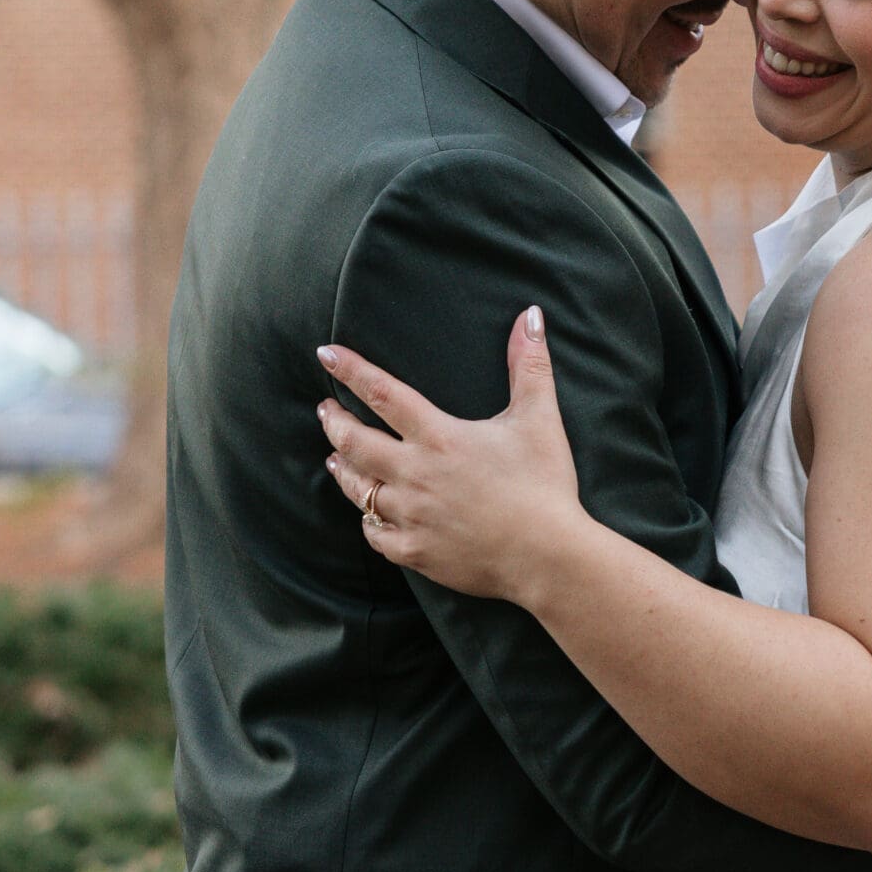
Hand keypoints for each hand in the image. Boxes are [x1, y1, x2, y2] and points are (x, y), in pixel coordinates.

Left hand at [317, 307, 594, 605]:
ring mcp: (411, 516)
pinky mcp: (415, 551)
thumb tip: (531, 314)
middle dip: (333, 422)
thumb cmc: (544, 486)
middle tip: (325, 410)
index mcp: (439, 437)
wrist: (547, 557)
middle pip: (355, 442)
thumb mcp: (539, 419)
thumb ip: (529, 364)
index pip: (383, 394)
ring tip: (336, 457)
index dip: (351, 370)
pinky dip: (368, 520)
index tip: (326, 354)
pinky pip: (375, 535)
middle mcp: (415, 474)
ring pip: (358, 489)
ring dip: (344, 468)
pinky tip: (368, 512)